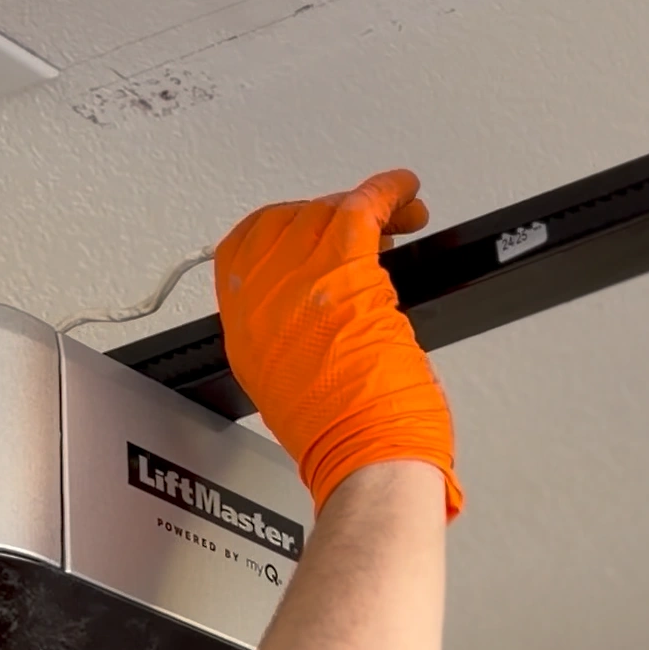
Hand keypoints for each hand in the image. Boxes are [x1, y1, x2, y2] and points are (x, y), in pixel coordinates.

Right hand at [210, 170, 459, 514]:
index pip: (246, 250)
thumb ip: (294, 344)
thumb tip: (320, 319)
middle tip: (368, 227)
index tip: (315, 232)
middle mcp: (261, 299)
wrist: (366, 459)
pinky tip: (405, 190)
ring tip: (399, 214)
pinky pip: (364, 205)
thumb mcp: (293, 392)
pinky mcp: (344, 267)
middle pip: (288, 223)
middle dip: (331, 216)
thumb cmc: (345, 442)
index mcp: (244, 330)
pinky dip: (390, 191)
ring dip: (367, 206)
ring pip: (325, 212)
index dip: (285, 231)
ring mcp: (298, 280)